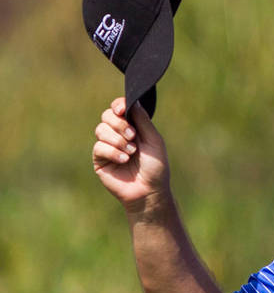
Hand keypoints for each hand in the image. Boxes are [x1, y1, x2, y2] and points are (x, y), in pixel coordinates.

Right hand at [92, 97, 169, 212]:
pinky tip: (124, 159)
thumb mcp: (154, 141)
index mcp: (133, 127)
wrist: (149, 191)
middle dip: (119, 124)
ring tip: (131, 152)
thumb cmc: (155, 167)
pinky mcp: (100, 159)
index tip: (122, 109)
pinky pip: (99, 147)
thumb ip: (143, 121)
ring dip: (118, 139)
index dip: (118, 105)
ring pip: (101, 129)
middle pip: (107, 116)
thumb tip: (133, 101)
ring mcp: (108, 146)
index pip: (119, 108)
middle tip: (133, 136)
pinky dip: (113, 151)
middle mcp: (118, 134)